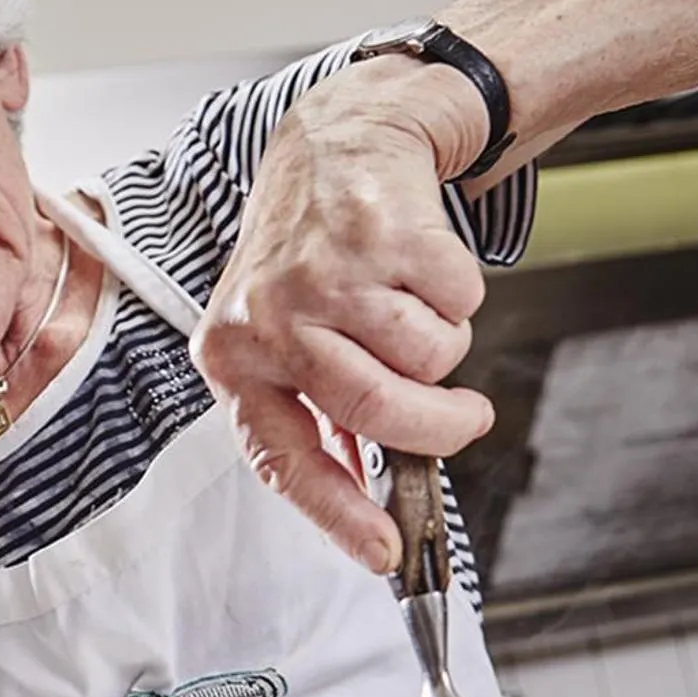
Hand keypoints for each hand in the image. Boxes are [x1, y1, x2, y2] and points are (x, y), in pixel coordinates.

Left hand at [190, 59, 494, 573]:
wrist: (337, 144)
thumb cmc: (310, 257)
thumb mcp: (281, 340)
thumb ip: (312, 418)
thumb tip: (364, 498)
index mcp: (231, 358)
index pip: (283, 458)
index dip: (339, 513)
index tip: (385, 552)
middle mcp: (269, 317)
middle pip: (376, 411)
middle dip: (439, 429)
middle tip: (466, 421)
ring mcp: (327, 273)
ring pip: (428, 359)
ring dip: (442, 346)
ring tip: (409, 307)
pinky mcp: (384, 232)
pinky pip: (458, 304)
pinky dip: (459, 295)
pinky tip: (418, 264)